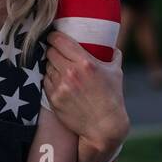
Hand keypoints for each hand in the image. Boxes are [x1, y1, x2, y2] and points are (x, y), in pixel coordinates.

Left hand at [43, 32, 128, 148]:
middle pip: (50, 52)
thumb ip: (114, 56)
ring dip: (50, 65)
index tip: (53, 36)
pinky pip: (45, 81)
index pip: (60, 41)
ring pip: (46, 66)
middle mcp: (71, 72)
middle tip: (55, 51)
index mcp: (86, 62)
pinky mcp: (54, 99)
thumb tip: (112, 46)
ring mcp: (61, 86)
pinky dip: (49, 78)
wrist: (104, 126)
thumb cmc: (112, 98)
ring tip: (57, 66)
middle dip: (52, 50)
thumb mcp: (116, 72)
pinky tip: (56, 80)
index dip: (53, 36)